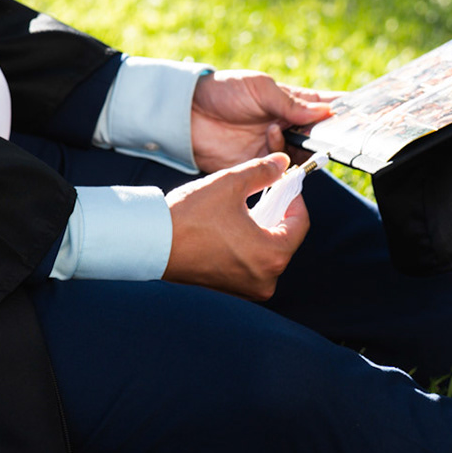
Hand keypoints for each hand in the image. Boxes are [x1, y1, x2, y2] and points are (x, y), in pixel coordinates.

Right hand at [164, 154, 309, 300]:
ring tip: (246, 208)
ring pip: (268, 252)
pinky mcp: (231, 289)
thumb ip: (262, 172)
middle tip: (267, 192)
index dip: (295, 199)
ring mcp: (247, 288)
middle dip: (278, 213)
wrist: (151, 243)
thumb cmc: (189, 217)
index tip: (286, 184)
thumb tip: (281, 163)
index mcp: (272, 256)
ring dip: (263, 228)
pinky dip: (249, 244)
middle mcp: (265, 279)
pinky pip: (252, 263)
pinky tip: (233, 226)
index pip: (300, 224)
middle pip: (286, 239)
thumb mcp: (230, 184)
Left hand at [190, 70, 338, 173]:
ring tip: (272, 131)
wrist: (188, 113)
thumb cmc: (224, 92)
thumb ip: (292, 103)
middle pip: (315, 137)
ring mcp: (273, 146)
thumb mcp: (261, 88)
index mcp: (289, 101)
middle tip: (318, 134)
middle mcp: (285, 125)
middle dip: (320, 137)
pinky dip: (282, 165)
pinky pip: (280, 172)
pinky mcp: (259, 165)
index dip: (339, 111)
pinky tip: (271, 150)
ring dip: (294, 147)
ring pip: (300, 155)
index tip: (356, 116)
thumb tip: (326, 111)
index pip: (322, 106)